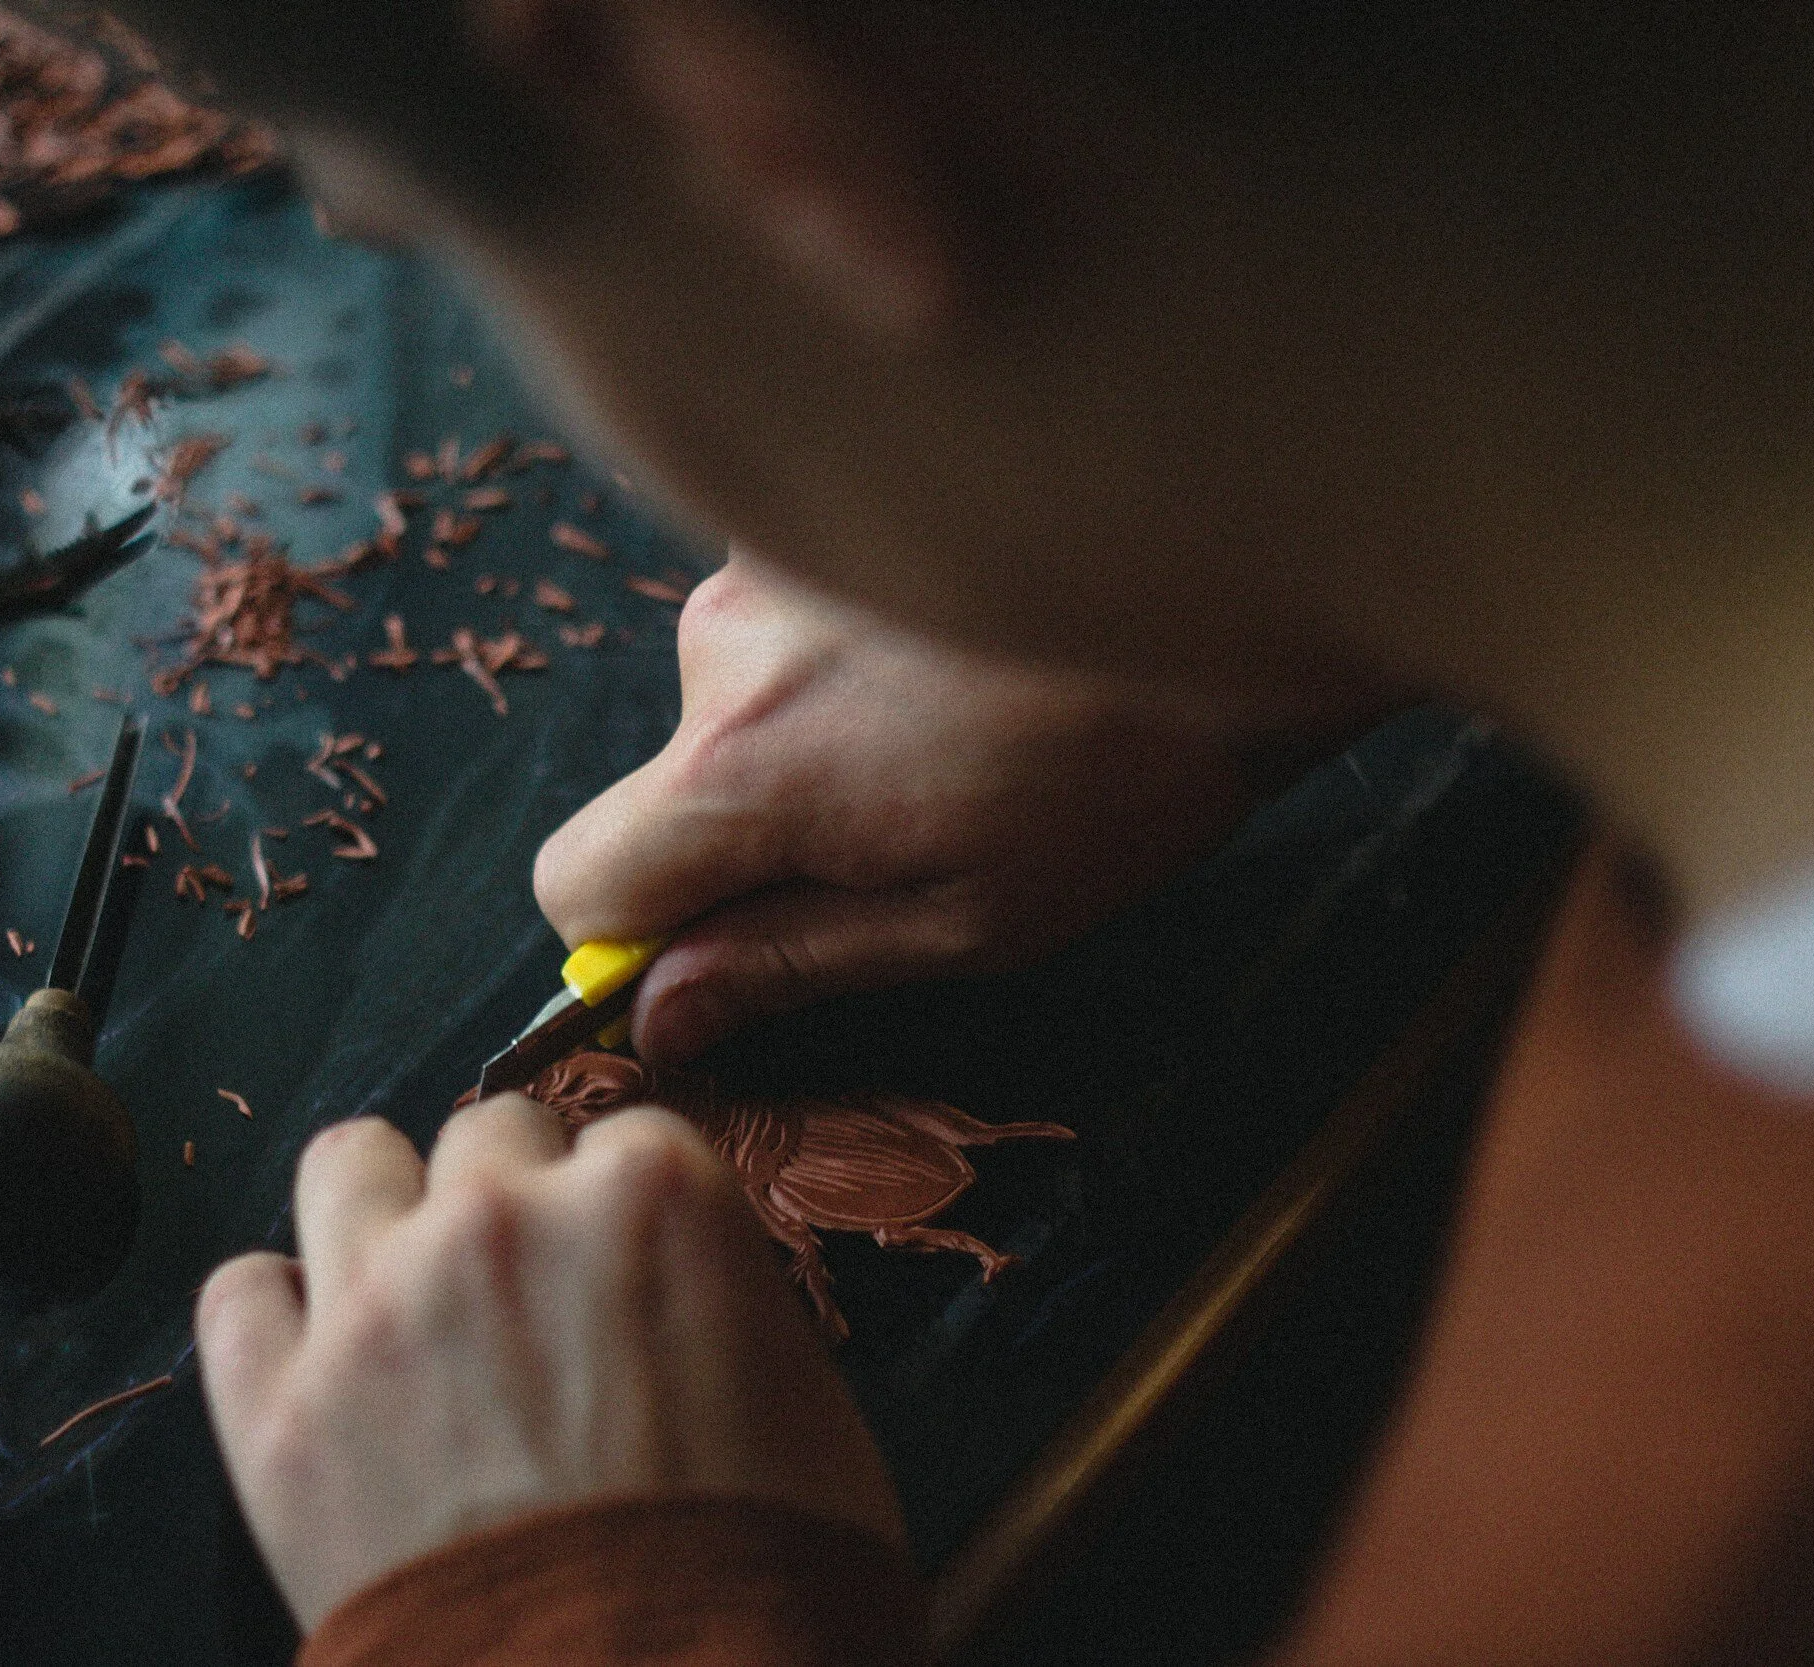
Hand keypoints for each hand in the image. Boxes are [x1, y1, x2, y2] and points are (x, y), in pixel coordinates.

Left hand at [195, 1098, 904, 1629]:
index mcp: (650, 1196)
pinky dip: (274, 1320)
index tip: (623, 1273)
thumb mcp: (809, 1407)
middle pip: (488, 1135)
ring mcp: (376, 1306)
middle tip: (530, 1300)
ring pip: (348, 1165)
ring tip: (411, 1294)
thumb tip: (676, 1294)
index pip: (626, 1137)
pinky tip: (317, 1363)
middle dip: (513, 1201)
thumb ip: (721, 1299)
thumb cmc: (763, 1581)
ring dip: (384, 1213)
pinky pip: (237, 1295)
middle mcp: (501, 1218)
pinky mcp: (278, 1411)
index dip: (625, 1212)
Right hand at [535, 553, 1265, 1062]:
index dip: (631, 936)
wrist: (1236, 574)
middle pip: (663, 785)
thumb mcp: (965, 921)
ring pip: (728, 701)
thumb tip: (658, 1014)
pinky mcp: (817, 509)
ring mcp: (766, 561)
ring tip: (953, 735)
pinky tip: (953, 662)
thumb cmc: (1124, 776)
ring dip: (806, 735)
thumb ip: (788, 965)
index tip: (721, 949)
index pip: (577, 879)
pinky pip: (781, 622)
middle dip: (751, 828)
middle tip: (906, 831)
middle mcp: (723, 648)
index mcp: (748, 769)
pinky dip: (841, 656)